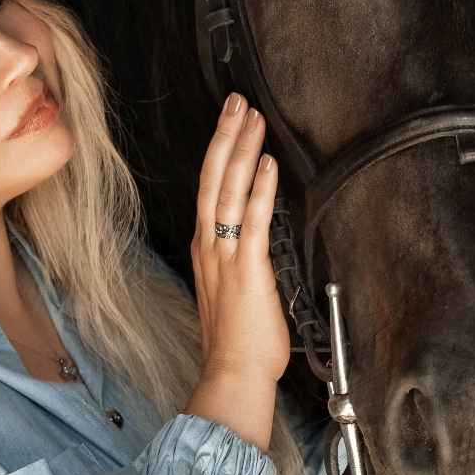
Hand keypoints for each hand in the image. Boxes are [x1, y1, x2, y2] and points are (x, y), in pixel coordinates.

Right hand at [184, 94, 290, 451]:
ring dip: (241, 149)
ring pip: (228, 189)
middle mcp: (210, 246)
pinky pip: (251, 220)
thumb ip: (238, 264)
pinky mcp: (247, 269)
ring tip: (251, 116)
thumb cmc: (237, 343)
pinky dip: (259, 188)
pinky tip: (267, 162)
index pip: (209, 189)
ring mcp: (226, 255)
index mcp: (207, 249)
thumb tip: (250, 247)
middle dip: (225, 135)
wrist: (233, 374)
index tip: (230, 122)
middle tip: (237, 101)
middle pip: (212, 178)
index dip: (219, 152)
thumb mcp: (232, 293)